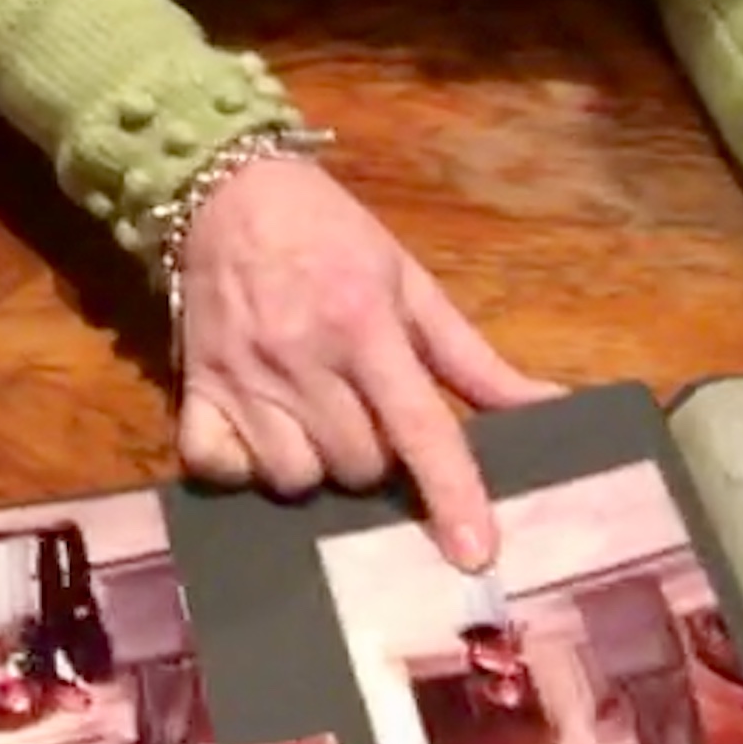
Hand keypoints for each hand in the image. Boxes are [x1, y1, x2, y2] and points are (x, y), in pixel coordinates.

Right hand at [175, 153, 557, 562]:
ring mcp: (242, 378)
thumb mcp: (410, 282)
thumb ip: (475, 359)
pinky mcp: (193, 390)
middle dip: (378, 457)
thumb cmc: (331, 234)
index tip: (476, 553)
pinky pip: (220, 469)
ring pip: (296, 479)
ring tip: (316, 423)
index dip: (452, 493)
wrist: (225, 190)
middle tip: (368, 414)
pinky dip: (243, 468)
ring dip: (317, 466)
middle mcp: (303, 357)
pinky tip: (259, 435)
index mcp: (366, 325)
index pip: (419, 426)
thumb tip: (550, 409)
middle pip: (359, 466)